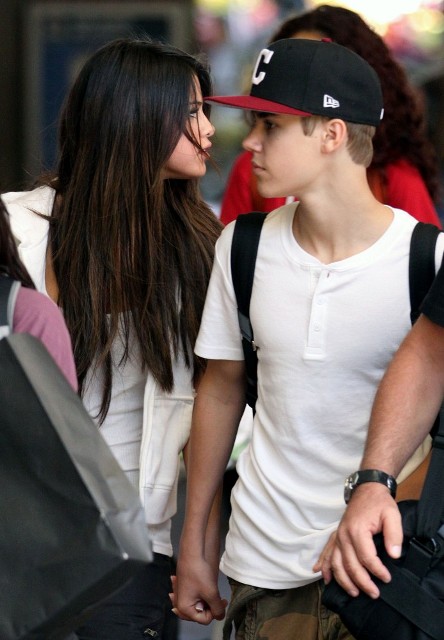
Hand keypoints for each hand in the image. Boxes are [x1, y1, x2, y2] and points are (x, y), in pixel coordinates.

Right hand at [171, 555, 227, 624]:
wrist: (193, 552)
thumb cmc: (199, 572)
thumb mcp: (211, 593)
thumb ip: (217, 609)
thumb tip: (220, 616)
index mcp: (184, 608)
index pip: (204, 619)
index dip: (215, 611)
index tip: (222, 600)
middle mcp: (180, 604)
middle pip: (200, 613)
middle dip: (210, 606)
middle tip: (218, 596)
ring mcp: (181, 595)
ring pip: (198, 605)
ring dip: (206, 600)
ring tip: (211, 589)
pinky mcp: (184, 587)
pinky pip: (193, 596)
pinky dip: (201, 594)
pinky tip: (205, 587)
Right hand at [316, 483, 402, 598]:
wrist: (366, 489)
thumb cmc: (380, 503)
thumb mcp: (392, 515)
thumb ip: (394, 535)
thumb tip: (394, 555)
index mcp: (357, 530)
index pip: (366, 557)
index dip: (377, 571)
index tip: (387, 579)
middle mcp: (344, 534)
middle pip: (349, 564)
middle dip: (361, 582)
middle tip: (374, 594)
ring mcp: (338, 535)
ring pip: (336, 562)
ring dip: (343, 580)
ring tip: (354, 593)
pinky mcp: (336, 535)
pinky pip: (327, 552)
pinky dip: (324, 566)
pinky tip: (323, 576)